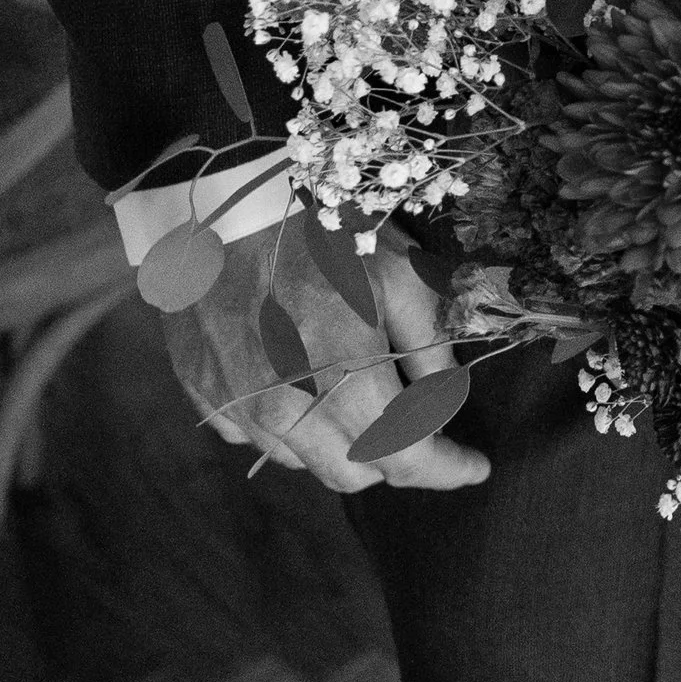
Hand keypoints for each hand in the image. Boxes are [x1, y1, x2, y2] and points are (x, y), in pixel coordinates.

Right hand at [160, 227, 489, 494]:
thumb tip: (443, 402)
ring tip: (348, 384)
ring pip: (305, 461)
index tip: (474, 466)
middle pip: (355, 475)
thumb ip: (431, 347)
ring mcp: (239, 408)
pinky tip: (296, 377)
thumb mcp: (401, 274)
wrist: (226, 206)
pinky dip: (287, 422)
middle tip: (410, 416)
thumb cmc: (324, 230)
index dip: (448, 468)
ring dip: (338, 440)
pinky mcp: (205, 397)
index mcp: (343, 378)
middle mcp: (287, 410)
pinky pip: (256, 436)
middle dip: (392, 455)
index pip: (406, 458)